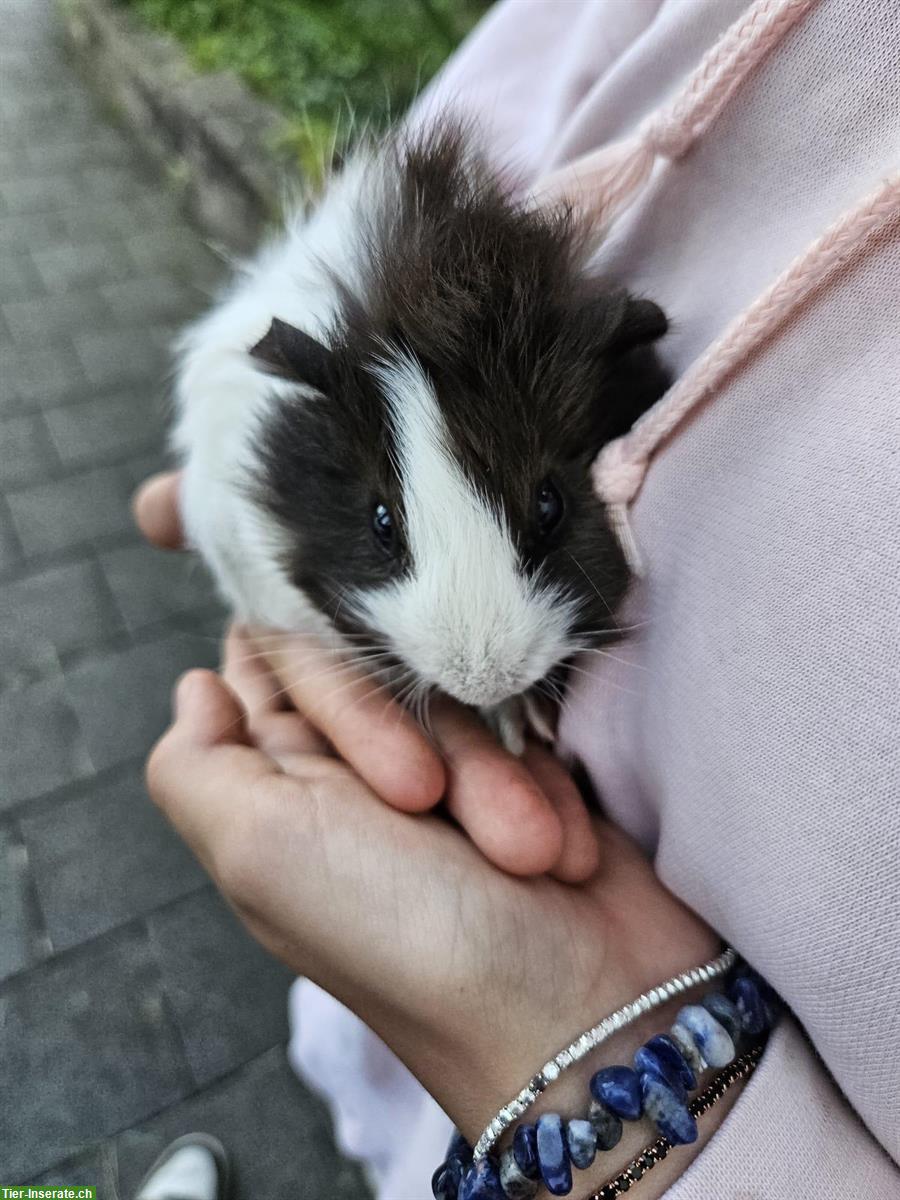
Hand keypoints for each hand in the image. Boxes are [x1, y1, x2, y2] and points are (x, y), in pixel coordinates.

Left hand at [147, 658, 721, 1189]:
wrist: (580, 1016)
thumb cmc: (408, 939)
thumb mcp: (263, 852)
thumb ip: (196, 763)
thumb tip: (196, 687)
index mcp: (272, 798)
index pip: (264, 668)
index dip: (307, 669)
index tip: (346, 722)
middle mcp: (347, 786)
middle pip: (363, 671)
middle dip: (401, 732)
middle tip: (422, 801)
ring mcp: (441, 787)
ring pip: (452, 701)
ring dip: (487, 779)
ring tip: (519, 856)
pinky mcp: (520, 787)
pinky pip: (523, 729)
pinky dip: (539, 787)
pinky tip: (555, 855)